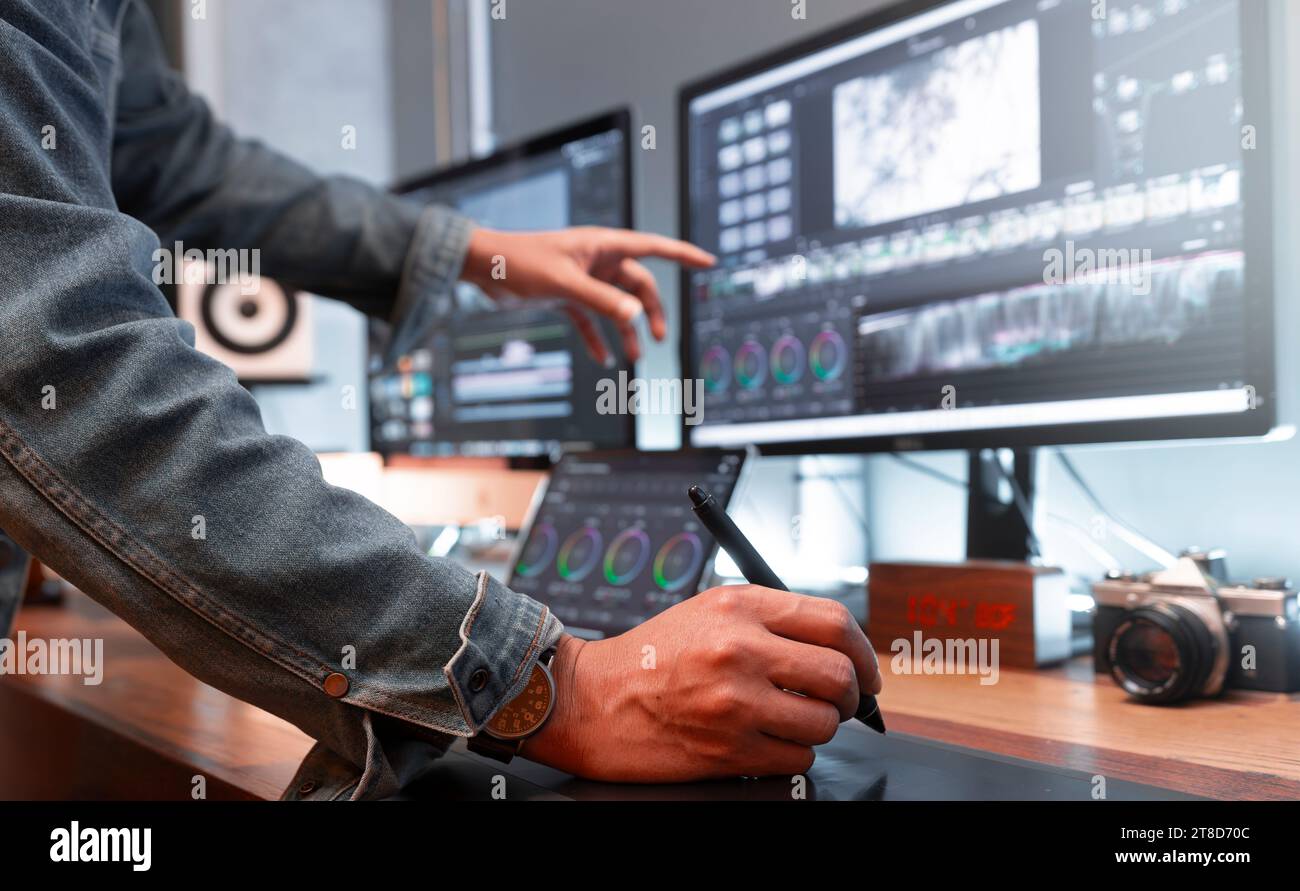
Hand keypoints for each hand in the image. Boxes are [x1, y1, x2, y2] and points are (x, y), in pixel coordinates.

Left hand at [461, 226, 714, 363]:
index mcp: (603, 246)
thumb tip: (636, 317)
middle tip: (660, 340)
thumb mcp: (564, 284)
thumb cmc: (520, 264)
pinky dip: (598, 338)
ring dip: (627, 330)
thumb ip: (601, 301)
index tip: (709, 263)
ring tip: (634, 357)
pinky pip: (590, 320)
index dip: (683, 255)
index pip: (654, 248)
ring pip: (617, 306)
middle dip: (652, 312)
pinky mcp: (566, 296)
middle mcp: (597, 260)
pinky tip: (602, 359)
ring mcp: (583, 279)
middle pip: (638, 286)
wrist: (482, 267)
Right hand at [520, 586, 881, 781]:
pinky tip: (764, 740)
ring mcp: (735, 702)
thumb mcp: (710, 612)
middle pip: (840, 674)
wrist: (591, 701)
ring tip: (788, 719)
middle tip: (839, 701)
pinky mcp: (730, 749)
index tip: (866, 670)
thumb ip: (773, 622)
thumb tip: (841, 649)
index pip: (834, 623)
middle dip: (851, 695)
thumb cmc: (650, 658)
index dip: (864, 650)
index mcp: (739, 607)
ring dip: (817, 727)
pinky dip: (791, 753)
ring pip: (824, 722)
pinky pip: (797, 758)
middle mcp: (739, 650)